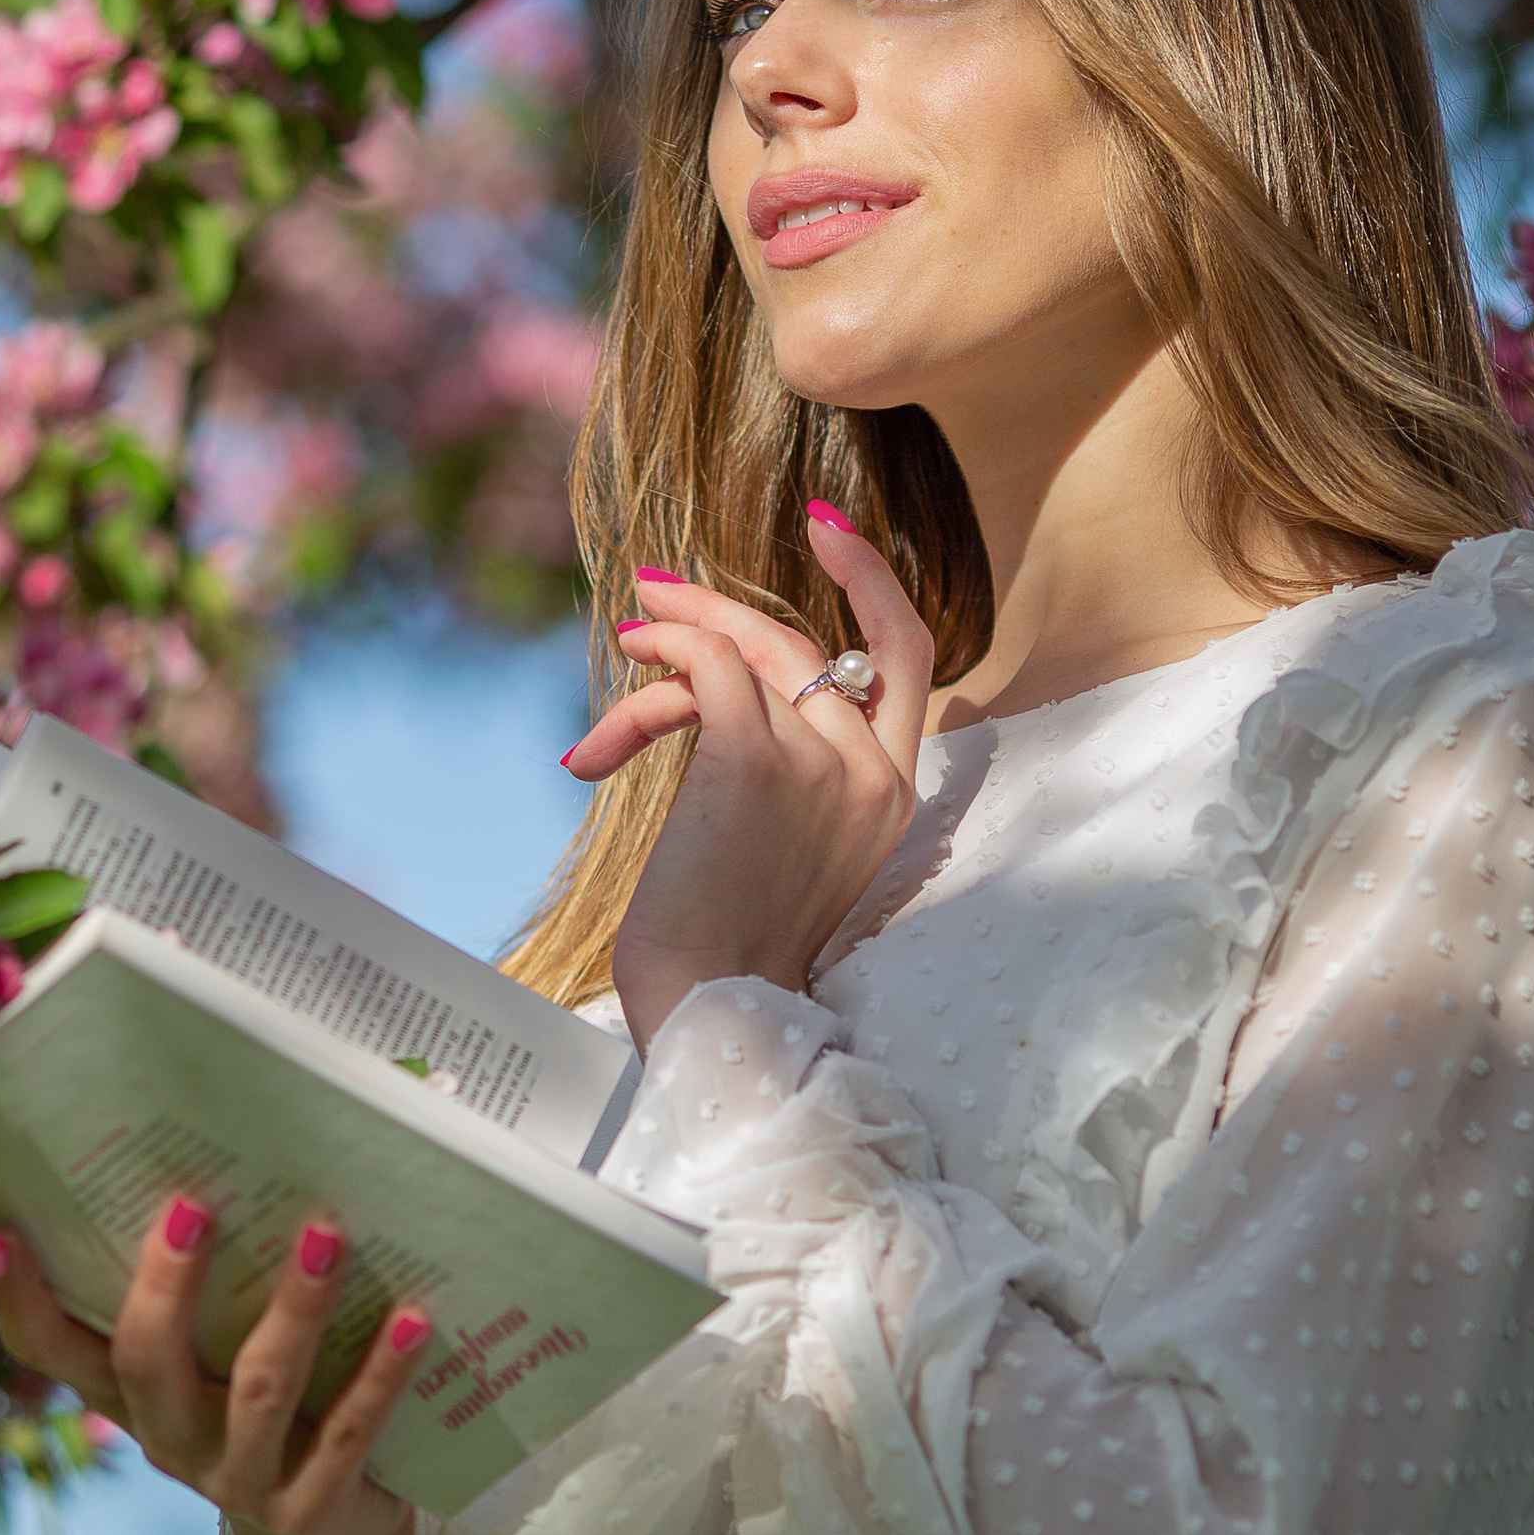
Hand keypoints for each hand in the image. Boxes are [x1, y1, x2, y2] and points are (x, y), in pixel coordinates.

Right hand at [0, 1201, 422, 1534]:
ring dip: (294, 1310)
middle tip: (194, 1205)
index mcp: (135, 1398)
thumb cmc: (270, 1407)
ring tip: (326, 1235)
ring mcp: (242, 1484)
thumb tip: (219, 1157)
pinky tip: (413, 1318)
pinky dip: (382, 1374)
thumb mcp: (221, 1355)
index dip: (18, 1299)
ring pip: (259, 1391)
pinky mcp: (312, 1512)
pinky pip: (349, 1433)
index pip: (52, 1352)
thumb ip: (208, 1288)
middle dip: (166, 1286)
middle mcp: (173, 1442)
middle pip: (148, 1366)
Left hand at [563, 503, 935, 1050]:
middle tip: (657, 585)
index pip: (910, 659)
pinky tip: (623, 690)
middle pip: (813, 642)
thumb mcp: (788, 846)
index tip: (830, 534)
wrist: (711, 1000)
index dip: (874, 584)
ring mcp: (821, 760)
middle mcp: (872, 770)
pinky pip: (710, 664)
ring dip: (674, 639)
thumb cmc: (730, 941)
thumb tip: (718, 687)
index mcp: (894, 794)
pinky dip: (665, 658)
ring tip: (626, 646)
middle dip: (730, 602)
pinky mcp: (754, 757)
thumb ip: (787, 768)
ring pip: (750, 649)